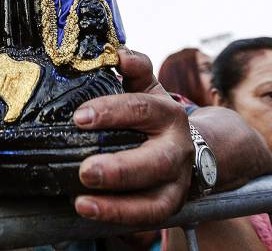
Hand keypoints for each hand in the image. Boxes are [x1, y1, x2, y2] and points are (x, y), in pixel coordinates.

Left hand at [72, 47, 192, 224]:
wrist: (192, 146)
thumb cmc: (153, 115)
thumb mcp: (146, 87)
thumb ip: (134, 67)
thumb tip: (118, 53)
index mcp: (168, 114)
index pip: (142, 109)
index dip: (112, 111)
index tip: (80, 117)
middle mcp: (177, 150)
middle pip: (155, 162)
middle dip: (120, 169)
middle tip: (86, 170)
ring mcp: (176, 182)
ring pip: (155, 201)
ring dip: (118, 205)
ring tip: (82, 201)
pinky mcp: (168, 206)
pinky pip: (147, 219)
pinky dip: (119, 218)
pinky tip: (90, 211)